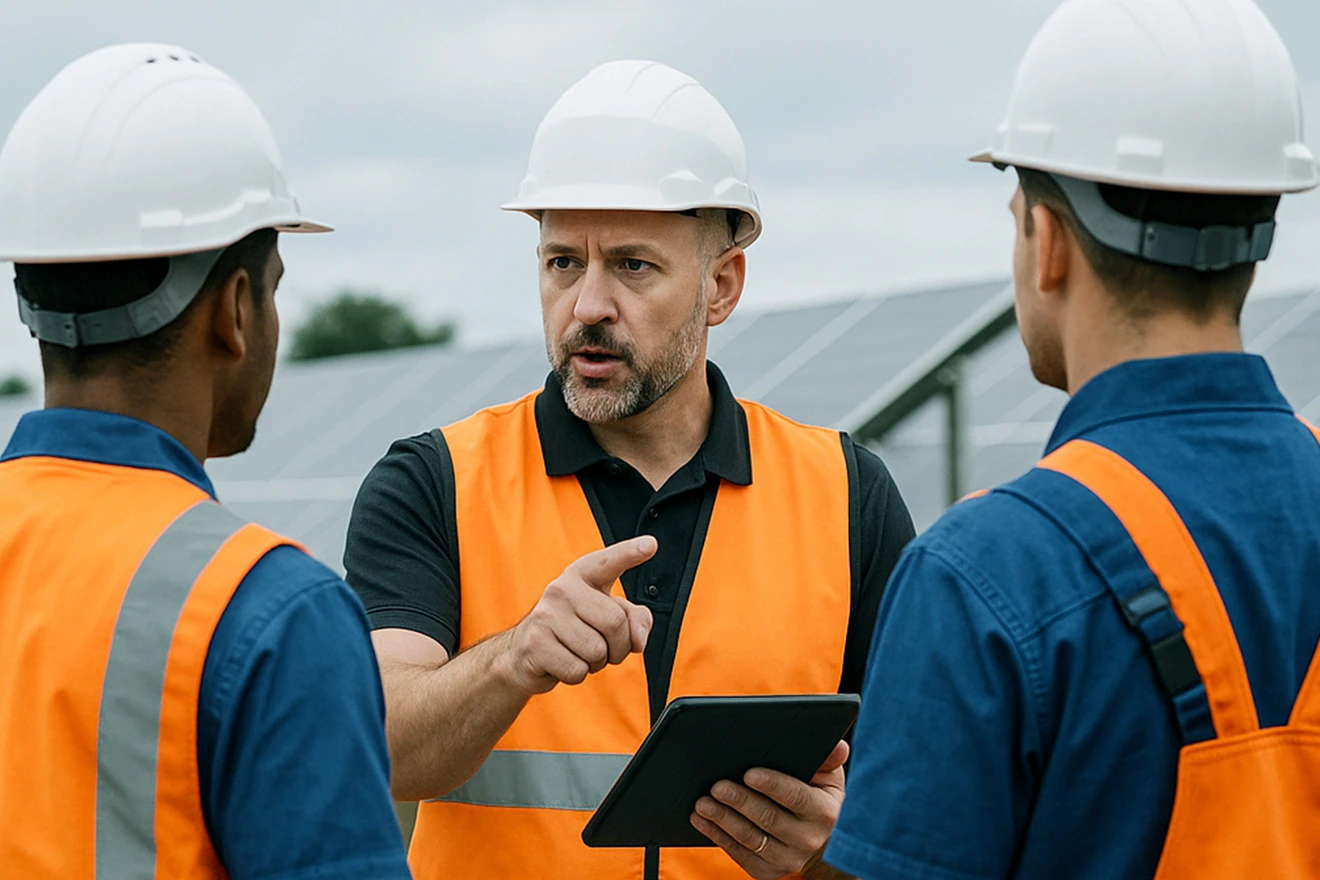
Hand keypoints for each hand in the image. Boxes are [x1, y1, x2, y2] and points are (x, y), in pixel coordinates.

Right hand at [497, 536, 655, 695]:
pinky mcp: (536, 643)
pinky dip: (578, 674)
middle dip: (618, 647)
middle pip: (615, 622)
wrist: (524, 652)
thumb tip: (638, 640)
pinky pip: (577, 670)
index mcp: (582, 575)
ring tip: (579, 652)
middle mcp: (562, 589)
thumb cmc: (573, 630)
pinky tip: (563, 662)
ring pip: (597, 651)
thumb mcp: (606, 617)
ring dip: (596, 663)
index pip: (608, 562)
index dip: (630, 553)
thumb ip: (634, 620)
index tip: (651, 545)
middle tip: (604, 648)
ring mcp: (546, 615)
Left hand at [691, 740, 848, 879]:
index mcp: (823, 813)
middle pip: (768, 819)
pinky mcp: (768, 871)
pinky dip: (718, 837)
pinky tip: (701, 821)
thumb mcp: (831, 781)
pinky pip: (740, 854)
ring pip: (750, 839)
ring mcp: (787, 859)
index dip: (772, 785)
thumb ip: (829, 761)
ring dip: (723, 820)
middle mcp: (807, 840)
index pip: (797, 797)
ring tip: (702, 803)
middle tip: (716, 786)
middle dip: (740, 801)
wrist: (825, 850)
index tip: (749, 773)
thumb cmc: (822, 802)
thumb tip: (838, 745)